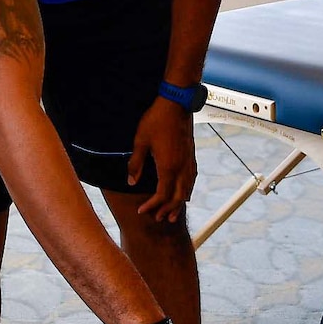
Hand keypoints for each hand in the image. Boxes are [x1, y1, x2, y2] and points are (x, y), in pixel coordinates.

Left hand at [128, 97, 197, 221]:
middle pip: (177, 197)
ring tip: (173, 214)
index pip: (162, 195)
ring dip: (179, 204)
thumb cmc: (156, 120)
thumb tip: (131, 182)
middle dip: (167, 210)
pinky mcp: (191, 155)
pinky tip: (186, 193)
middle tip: (158, 219)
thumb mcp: (140, 141)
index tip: (142, 211)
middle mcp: (181, 168)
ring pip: (187, 190)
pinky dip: (187, 190)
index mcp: (168, 167)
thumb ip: (136, 164)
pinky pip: (192, 179)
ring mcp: (188, 162)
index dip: (152, 206)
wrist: (176, 104)